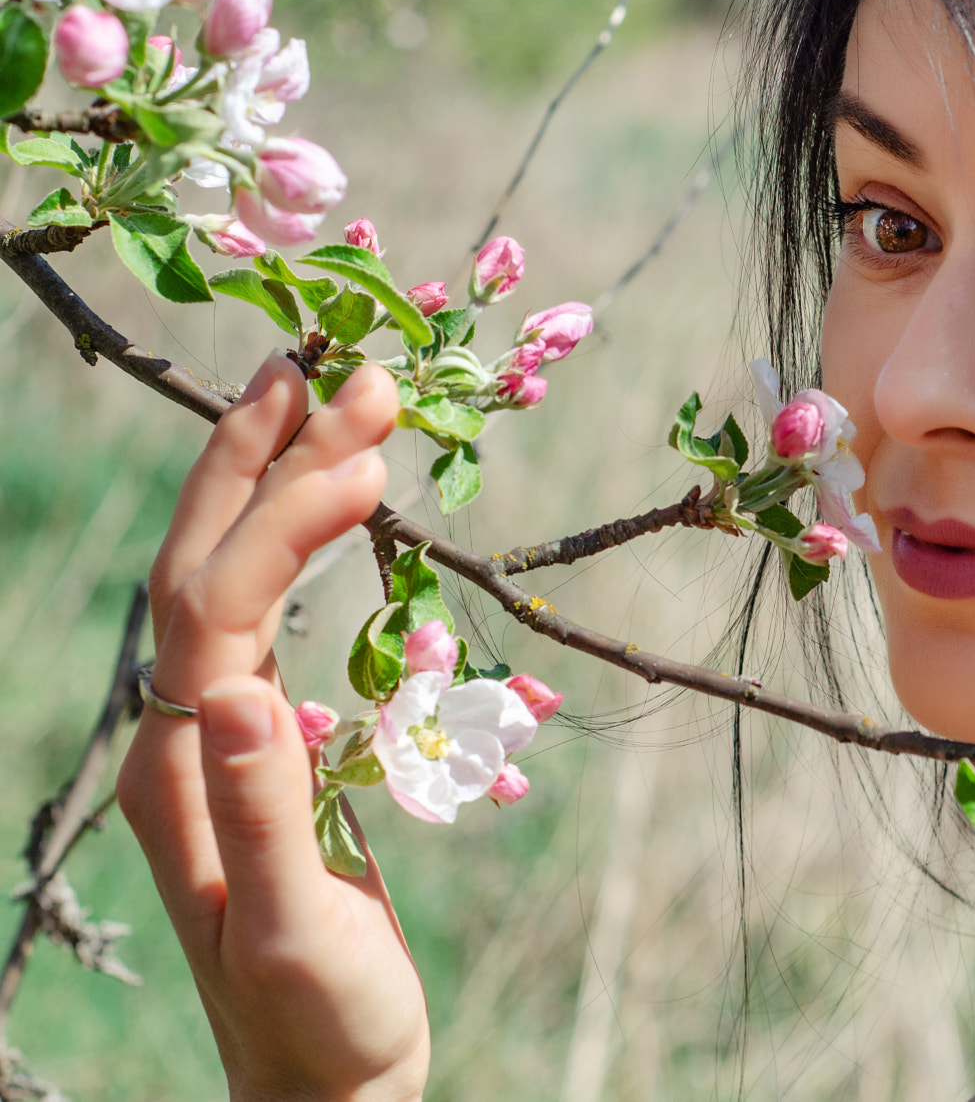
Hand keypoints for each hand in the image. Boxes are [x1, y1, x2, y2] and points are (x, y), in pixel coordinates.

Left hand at [117, 356, 428, 1100]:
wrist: (325, 1089)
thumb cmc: (321, 1026)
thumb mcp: (294, 935)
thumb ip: (260, 813)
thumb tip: (238, 692)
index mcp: (186, 776)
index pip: (213, 614)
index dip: (279, 526)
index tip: (365, 457)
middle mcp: (186, 739)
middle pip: (204, 568)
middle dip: (267, 461)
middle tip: (348, 369)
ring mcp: (218, 737)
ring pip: (227, 578)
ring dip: (276, 480)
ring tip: (332, 394)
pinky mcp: (262, 745)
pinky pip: (266, 609)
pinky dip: (297, 538)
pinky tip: (331, 500)